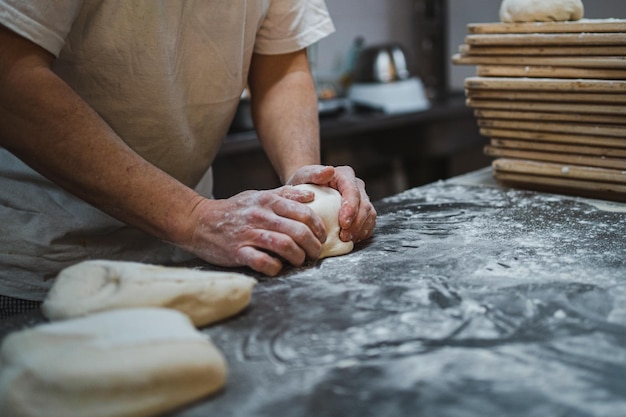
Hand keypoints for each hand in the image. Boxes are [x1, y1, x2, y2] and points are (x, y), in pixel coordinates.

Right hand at [178, 187, 326, 275]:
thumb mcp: (258, 196)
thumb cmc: (234, 210)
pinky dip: (275, 267)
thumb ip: (284, 195)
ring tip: (300, 260)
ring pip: (285, 246)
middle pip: (299, 231)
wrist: (199, 221)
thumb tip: (311, 195)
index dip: (318, 227)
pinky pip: (263, 262)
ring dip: (298, 257)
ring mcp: (249, 234)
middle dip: (313, 246)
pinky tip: (278, 267)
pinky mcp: (238, 252)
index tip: (321, 236)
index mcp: (268, 201)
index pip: (304, 213)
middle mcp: (260, 216)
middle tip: (315, 252)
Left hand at [286, 165, 376, 243]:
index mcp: (345, 175)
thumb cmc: (303, 184)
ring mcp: (361, 198)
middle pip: (364, 205)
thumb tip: (329, 170)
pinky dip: (362, 232)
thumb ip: (314, 173)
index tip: (343, 224)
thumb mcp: (303, 176)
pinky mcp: (363, 211)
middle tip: (344, 237)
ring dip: (360, 229)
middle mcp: (356, 185)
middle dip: (357, 223)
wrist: (306, 193)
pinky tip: (351, 239)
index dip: (351, 208)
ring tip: (346, 240)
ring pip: (370, 214)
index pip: (353, 191)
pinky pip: (369, 223)